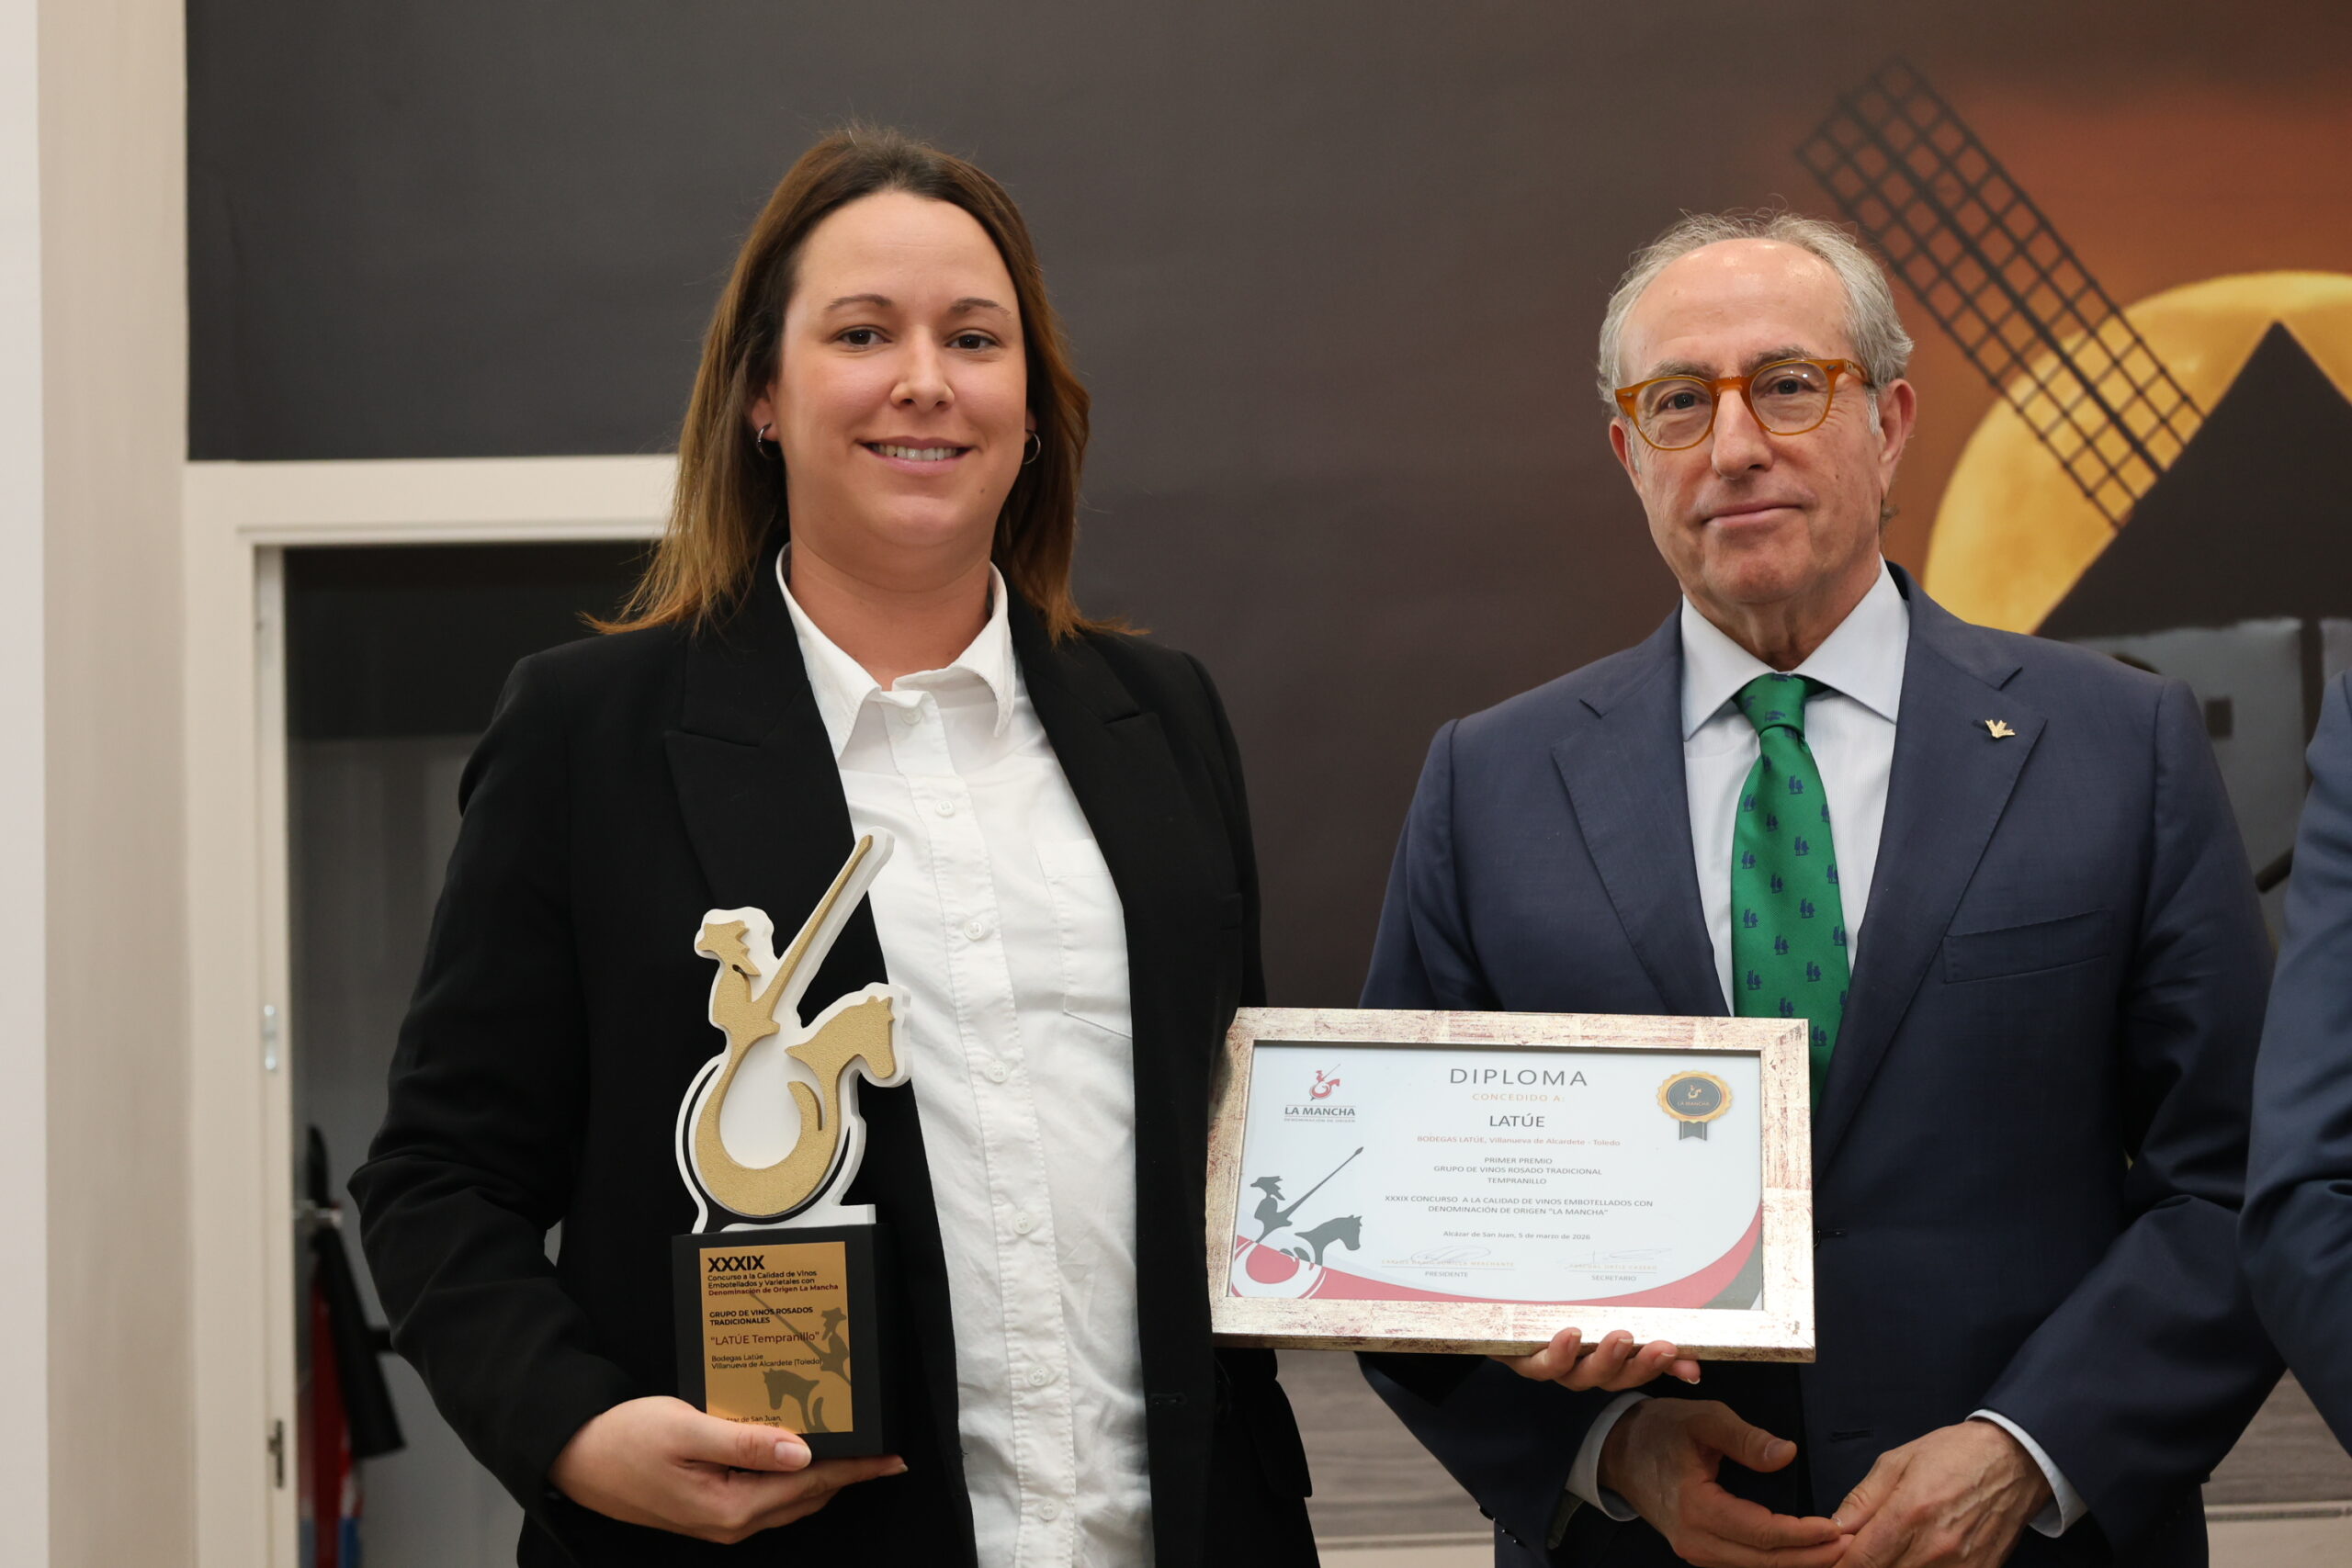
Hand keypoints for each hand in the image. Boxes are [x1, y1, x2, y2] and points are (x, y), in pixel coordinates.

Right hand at [549, 1396, 905, 1543]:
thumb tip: (803, 1452)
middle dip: (847, 1472)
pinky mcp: (710, 1507)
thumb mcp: (686, 1431)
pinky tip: (796, 1447)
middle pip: (807, 1495)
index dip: (856, 1469)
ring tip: (850, 1443)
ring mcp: (721, 1519)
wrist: (574, 1458)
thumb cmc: (625, 1440)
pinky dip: (790, 1472)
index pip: (812, 1485)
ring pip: (789, 1497)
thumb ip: (746, 1442)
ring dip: (821, 1473)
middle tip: (881, 1445)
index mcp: (732, 1508)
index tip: (894, 1458)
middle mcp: (732, 1523)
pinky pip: (766, 1493)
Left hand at [1495, 1327, 1700, 1391]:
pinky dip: (1558, 1353)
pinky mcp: (1519, 1358)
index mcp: (1602, 1357)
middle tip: (1661, 1346)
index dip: (1667, 1369)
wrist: (1488, 1309)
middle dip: (1641, 1364)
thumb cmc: (1549, 1306)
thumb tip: (1690, 1340)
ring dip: (1604, 1360)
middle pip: (1614, 1378)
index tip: (1692, 1364)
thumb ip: (1641, 1324)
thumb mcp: (1597, 1307)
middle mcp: (1579, 1368)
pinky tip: (1571, 1335)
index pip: (1642, 1368)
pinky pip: (1540, 1364)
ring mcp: (1551, 1365)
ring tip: (1620, 1338)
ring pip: (1580, 1375)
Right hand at [1598, 1398, 1848, 1567]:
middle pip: (1765, 1561)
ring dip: (1798, 1562)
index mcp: (1697, 1508)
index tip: (1838, 1528)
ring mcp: (1696, 1552)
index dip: (1803, 1535)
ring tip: (1837, 1552)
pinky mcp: (1700, 1551)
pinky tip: (1804, 1553)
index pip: (1763, 1532)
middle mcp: (1696, 1541)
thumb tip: (1788, 1454)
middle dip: (1812, 1558)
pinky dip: (1778, 1561)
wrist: (1617, 1449)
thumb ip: (1746, 1438)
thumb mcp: (1702, 1419)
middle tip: (1854, 1548)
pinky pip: (1745, 1564)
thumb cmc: (1659, 1430)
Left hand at [1832, 1420, 2051, 1567]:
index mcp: (1909, 1513)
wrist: (2014, 1461)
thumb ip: (1862, 1499)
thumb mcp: (1897, 1461)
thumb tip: (1835, 1527)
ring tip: (1891, 1552)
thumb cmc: (1954, 1455)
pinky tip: (1917, 1559)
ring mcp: (1960, 1566)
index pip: (1861, 1561)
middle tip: (1861, 1552)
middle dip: (1865, 1567)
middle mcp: (1934, 1547)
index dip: (1840, 1566)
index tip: (1832, 1560)